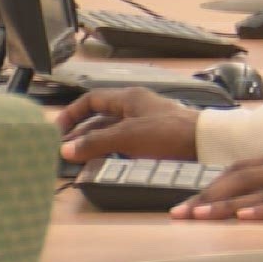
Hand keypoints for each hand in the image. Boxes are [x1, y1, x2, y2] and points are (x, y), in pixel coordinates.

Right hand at [55, 86, 199, 163]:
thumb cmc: (167, 134)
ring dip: (95, 144)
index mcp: (127, 97)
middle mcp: (135, 106)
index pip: (91, 99)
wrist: (205, 144)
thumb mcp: (127, 137)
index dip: (72, 113)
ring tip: (79, 160)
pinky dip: (111, 151)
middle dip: (81, 133)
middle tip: (65, 150)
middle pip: (100, 118)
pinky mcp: (154, 139)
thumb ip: (96, 142)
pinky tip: (104, 164)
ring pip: (112, 132)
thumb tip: (65, 149)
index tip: (58, 130)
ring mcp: (145, 123)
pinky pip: (124, 143)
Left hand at [169, 147, 262, 231]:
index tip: (187, 206)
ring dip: (228, 204)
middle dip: (209, 196)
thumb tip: (245, 211)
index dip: (211, 187)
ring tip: (203, 217)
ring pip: (261, 188)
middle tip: (183, 213)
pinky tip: (247, 219)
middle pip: (243, 176)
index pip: (240, 170)